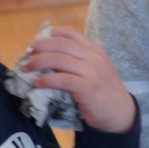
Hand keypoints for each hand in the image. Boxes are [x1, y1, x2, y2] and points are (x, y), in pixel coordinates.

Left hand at [20, 27, 136, 132]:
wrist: (121, 114)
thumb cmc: (104, 93)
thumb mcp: (95, 70)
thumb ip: (78, 62)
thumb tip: (48, 59)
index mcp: (95, 50)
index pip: (70, 33)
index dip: (50, 35)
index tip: (36, 43)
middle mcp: (94, 57)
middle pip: (61, 43)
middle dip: (39, 47)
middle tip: (27, 55)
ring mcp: (92, 71)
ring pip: (58, 59)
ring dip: (38, 62)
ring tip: (27, 68)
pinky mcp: (87, 87)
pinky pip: (61, 79)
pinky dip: (46, 80)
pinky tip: (37, 83)